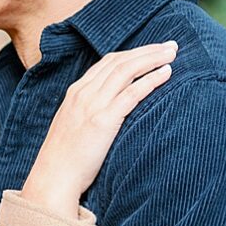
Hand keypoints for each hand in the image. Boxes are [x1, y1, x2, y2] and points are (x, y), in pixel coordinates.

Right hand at [20, 41, 175, 215]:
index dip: (132, 54)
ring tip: (173, 53)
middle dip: (147, 50)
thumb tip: (108, 115)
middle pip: (120, 61)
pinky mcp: (103, 121)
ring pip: (127, 70)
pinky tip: (166, 73)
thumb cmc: (64, 162)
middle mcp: (83, 93)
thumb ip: (87, 115)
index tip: (152, 50)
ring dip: (153, 58)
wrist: (52, 180)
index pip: (107, 63)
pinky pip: (132, 93)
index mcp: (75, 93)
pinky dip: (151, 79)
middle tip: (171, 45)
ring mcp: (92, 105)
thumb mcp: (73, 129)